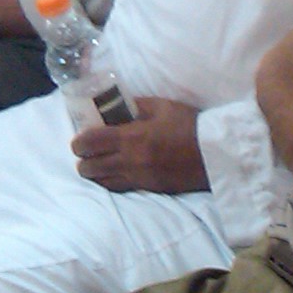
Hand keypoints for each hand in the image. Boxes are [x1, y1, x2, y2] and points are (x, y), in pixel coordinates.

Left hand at [69, 96, 208, 191]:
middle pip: (89, 167)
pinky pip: (119, 187)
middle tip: (88, 152)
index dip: (78, 142)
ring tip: (99, 164)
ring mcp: (138, 177)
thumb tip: (115, 105)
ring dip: (95, 172)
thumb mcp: (162, 106)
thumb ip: (136, 105)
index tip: (80, 139)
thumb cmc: (189, 125)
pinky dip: (111, 181)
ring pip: (102, 181)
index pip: (89, 143)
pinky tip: (114, 174)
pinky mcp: (148, 188)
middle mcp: (129, 161)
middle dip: (83, 159)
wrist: (214, 153)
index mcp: (131, 137)